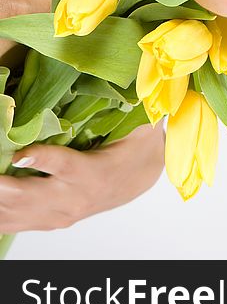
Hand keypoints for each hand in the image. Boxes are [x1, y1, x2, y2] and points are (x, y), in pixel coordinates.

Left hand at [0, 121, 165, 232]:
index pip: (65, 166)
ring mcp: (58, 214)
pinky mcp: (47, 222)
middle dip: (0, 184)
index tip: (19, 153)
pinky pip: (11, 223)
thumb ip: (123, 107)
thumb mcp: (133, 125)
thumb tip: (111, 80)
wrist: (135, 180)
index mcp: (95, 172)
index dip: (41, 159)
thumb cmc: (129, 147)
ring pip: (13, 212)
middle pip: (27, 196)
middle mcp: (74, 198)